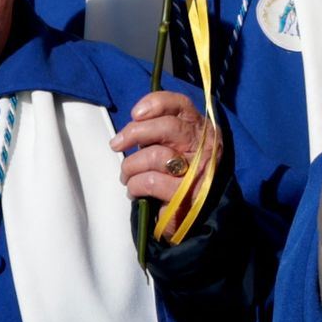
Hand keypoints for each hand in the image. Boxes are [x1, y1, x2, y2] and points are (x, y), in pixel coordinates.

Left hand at [115, 91, 224, 214]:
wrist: (195, 217)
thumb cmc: (177, 177)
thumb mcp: (172, 147)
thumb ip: (158, 134)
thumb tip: (132, 126)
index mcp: (201, 131)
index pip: (181, 105)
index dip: (156, 103)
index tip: (135, 113)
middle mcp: (205, 147)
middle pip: (168, 126)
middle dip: (135, 133)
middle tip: (116, 144)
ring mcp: (198, 171)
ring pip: (154, 155)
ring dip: (130, 166)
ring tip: (127, 176)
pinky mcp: (185, 194)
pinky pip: (150, 181)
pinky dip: (135, 186)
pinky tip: (135, 192)